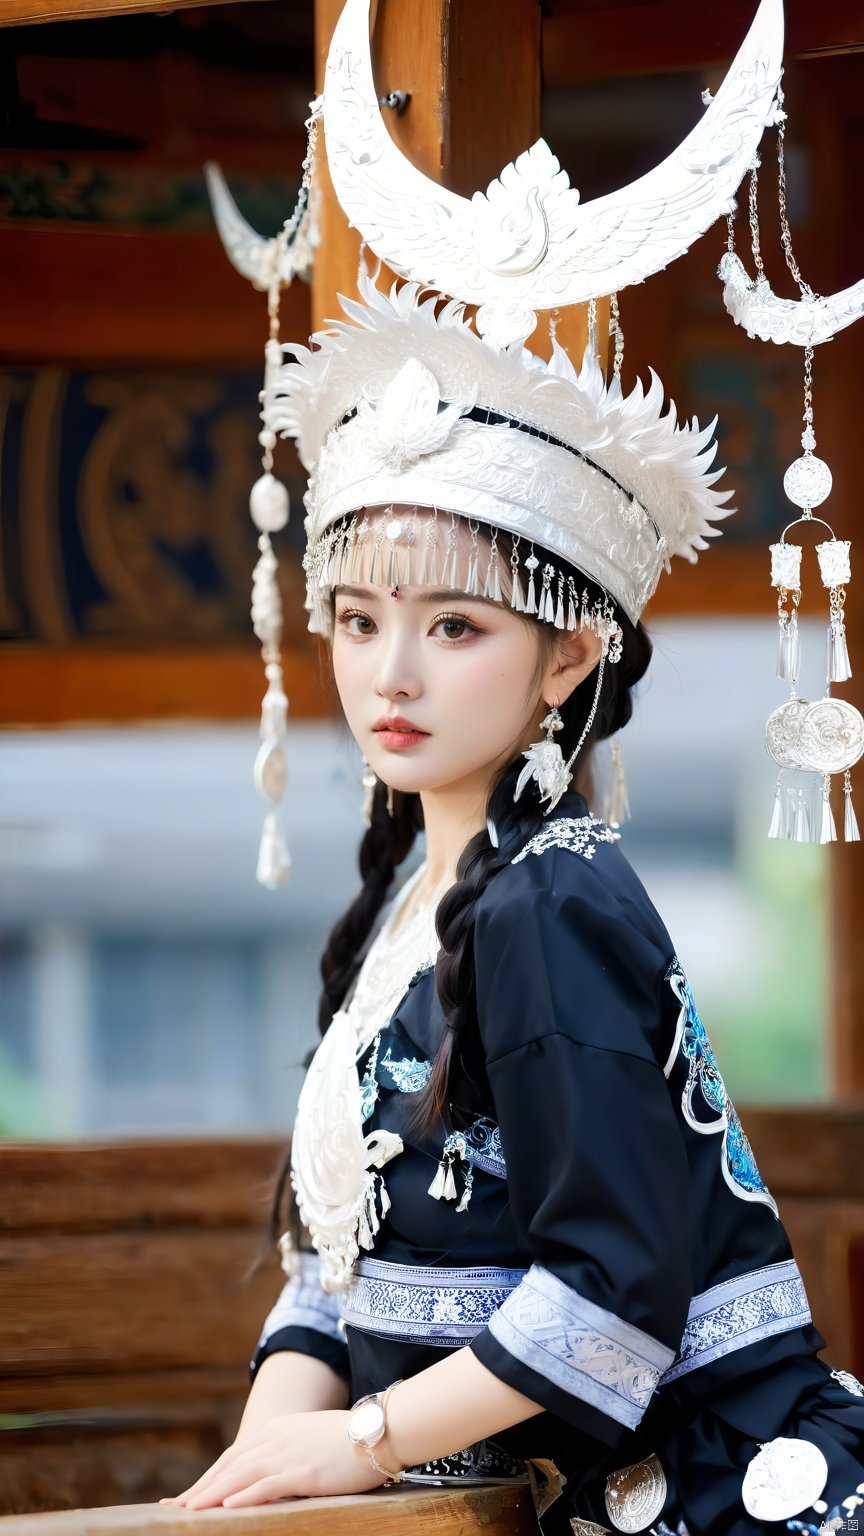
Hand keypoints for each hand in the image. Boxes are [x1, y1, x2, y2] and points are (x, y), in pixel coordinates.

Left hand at [159, 1410, 387, 1507]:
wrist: (380, 1428)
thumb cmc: (351, 1439)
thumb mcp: (310, 1439)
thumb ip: (287, 1453)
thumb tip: (269, 1478)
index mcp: (277, 1429)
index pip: (234, 1456)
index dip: (208, 1477)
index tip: (187, 1496)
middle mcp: (277, 1438)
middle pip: (230, 1466)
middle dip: (200, 1488)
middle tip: (173, 1508)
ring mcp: (290, 1454)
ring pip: (241, 1476)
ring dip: (212, 1495)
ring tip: (189, 1512)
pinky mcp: (305, 1472)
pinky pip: (268, 1485)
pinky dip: (244, 1497)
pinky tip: (226, 1508)